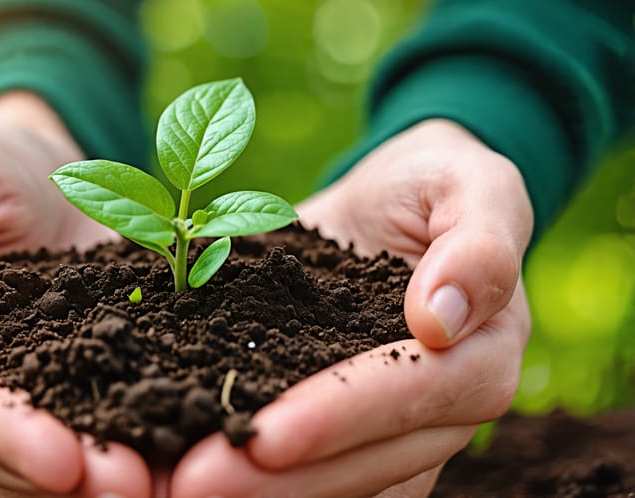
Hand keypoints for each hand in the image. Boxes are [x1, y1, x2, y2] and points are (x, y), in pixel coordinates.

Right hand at [0, 92, 151, 496]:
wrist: (45, 181)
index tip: (58, 456)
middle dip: (40, 475)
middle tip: (125, 488)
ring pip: (9, 469)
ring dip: (76, 488)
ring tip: (149, 489)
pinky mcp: (40, 403)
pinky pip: (56, 450)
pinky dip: (98, 466)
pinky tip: (156, 468)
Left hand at [168, 119, 533, 496]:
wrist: (388, 204)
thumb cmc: (432, 186)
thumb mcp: (469, 184)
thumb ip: (478, 243)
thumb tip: (439, 319)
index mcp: (478, 357)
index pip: (408, 398)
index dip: (338, 419)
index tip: (265, 436)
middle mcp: (437, 412)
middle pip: (363, 463)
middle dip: (278, 481)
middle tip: (190, 484)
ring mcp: (387, 429)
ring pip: (330, 480)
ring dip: (254, 490)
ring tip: (174, 489)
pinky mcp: (338, 427)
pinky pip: (303, 465)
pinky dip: (248, 474)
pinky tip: (178, 467)